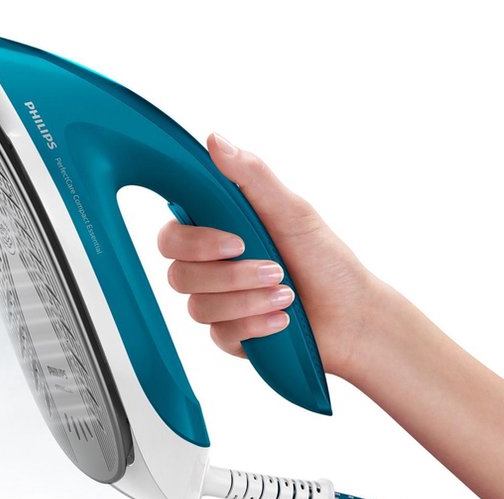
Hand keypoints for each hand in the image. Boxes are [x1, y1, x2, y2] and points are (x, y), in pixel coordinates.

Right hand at [157, 133, 376, 378]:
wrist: (353, 317)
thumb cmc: (327, 261)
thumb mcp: (291, 210)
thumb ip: (251, 176)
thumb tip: (216, 140)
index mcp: (217, 232)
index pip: (171, 235)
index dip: (194, 242)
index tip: (235, 241)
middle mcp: (209, 267)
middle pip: (178, 273)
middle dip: (230, 275)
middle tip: (274, 269)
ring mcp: (216, 302)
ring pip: (198, 306)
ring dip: (247, 300)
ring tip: (286, 295)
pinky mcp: (227, 334)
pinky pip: (219, 333)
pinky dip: (254, 324)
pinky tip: (280, 320)